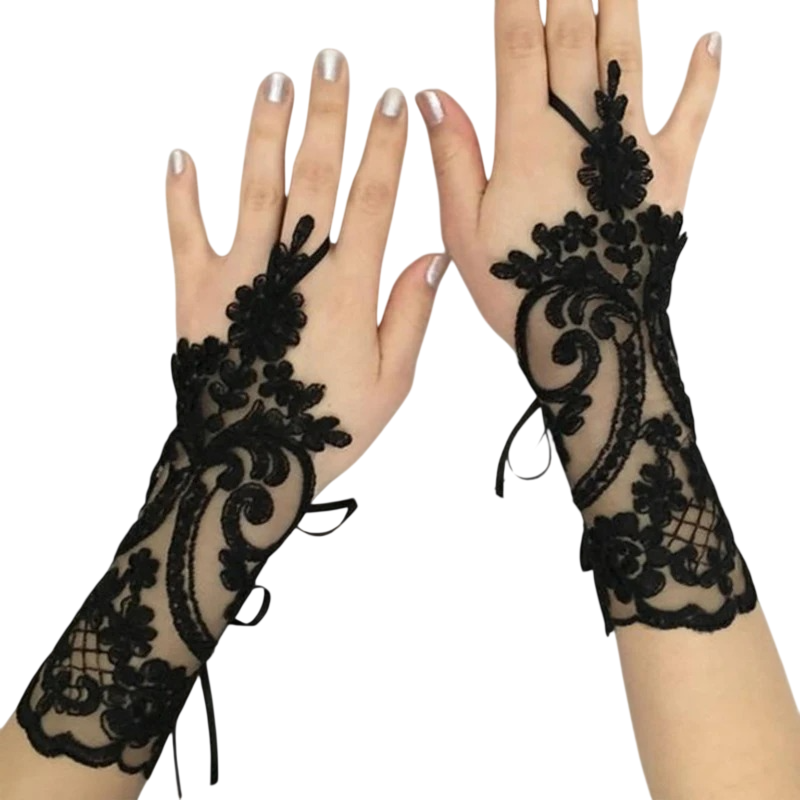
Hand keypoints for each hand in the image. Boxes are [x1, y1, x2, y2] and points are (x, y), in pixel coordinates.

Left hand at [166, 49, 448, 494]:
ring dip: (265, 131)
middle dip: (327, 114)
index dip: (385, 146)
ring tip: (275, 82)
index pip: (372, 199)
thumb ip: (410, 315)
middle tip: (331, 61)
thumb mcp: (390, 385)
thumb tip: (431, 255)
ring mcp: (241, 275)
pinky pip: (185, 232)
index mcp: (347, 289)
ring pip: (255, 187)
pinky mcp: (196, 293)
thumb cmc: (324, 430)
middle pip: (315, 176)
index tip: (394, 100)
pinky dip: (181, 194)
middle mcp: (294, 269)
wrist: (248, 467)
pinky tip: (182, 153)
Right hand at [416, 0, 719, 348]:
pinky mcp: (671, 173)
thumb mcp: (465, 233)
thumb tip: (432, 94)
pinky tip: (712, 39)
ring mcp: (632, 148)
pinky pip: (695, 113)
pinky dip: (705, 75)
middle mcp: (582, 130)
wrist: (592, 335)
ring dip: (623, 3)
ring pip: (630, 55)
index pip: (517, 46)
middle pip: (575, 35)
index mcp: (526, 143)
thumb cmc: (523, 290)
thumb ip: (453, 158)